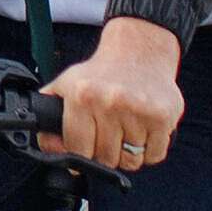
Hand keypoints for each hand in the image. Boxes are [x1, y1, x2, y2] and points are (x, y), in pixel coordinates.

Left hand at [40, 17, 185, 173]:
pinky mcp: (163, 116)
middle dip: (105, 153)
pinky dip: (150, 150)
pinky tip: (144, 130)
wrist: (139, 49)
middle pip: (106, 159)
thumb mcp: (66, 85)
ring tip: (127, 130)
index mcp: (83, 97)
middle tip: (108, 134)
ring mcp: (139, 110)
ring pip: (131, 161)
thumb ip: (48, 117)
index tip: (85, 147)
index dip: (80, 153)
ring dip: (129, 153)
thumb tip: (49, 147)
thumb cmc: (101, 73)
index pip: (78, 150)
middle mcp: (110, 102)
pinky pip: (155, 155)